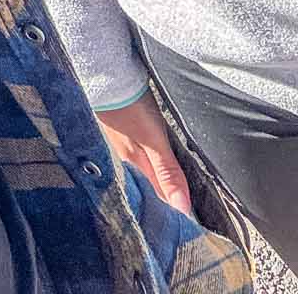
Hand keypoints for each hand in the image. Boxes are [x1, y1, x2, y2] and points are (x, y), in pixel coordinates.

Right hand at [95, 92, 192, 216]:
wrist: (104, 72)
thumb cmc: (129, 105)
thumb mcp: (153, 139)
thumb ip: (167, 172)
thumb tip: (182, 209)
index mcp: (135, 167)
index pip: (159, 200)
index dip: (176, 212)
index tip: (193, 225)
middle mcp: (127, 160)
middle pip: (151, 188)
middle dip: (168, 201)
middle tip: (188, 214)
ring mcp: (123, 145)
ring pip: (146, 173)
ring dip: (161, 183)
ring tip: (177, 193)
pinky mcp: (122, 131)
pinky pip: (140, 157)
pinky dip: (152, 165)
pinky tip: (156, 162)